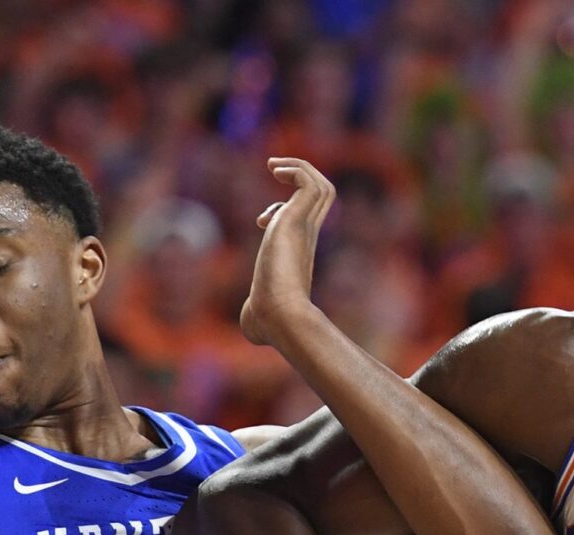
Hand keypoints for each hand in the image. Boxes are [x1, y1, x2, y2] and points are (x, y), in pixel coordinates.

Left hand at [240, 157, 336, 348]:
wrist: (279, 318)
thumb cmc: (267, 322)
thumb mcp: (259, 312)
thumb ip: (256, 313)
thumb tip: (251, 329)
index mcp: (301, 253)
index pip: (306, 220)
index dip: (285, 209)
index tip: (261, 220)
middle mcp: (309, 237)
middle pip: (322, 196)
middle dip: (302, 178)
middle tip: (275, 170)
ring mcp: (306, 228)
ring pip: (320, 185)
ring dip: (300, 167)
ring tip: (274, 165)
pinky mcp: (296, 220)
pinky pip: (308, 182)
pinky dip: (295, 169)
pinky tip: (274, 170)